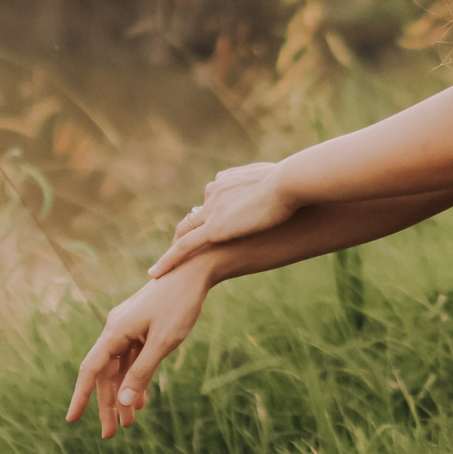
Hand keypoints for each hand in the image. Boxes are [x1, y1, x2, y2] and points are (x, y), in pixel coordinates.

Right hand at [64, 262, 211, 437]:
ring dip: (123, 395)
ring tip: (129, 424)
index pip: (91, 370)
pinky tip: (140, 400)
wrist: (193, 270)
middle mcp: (115, 329)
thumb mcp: (164, 342)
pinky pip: (132, 358)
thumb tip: (122, 401)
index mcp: (115, 331)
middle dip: (108, 405)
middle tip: (110, 436)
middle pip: (106, 374)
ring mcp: (127, 328)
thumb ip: (142, 372)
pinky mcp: (140, 326)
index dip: (81, 396)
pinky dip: (135, 378)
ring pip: (120, 368)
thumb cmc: (180, 304)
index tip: (72, 420)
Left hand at [148, 161, 297, 277]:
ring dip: (174, 248)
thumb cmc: (295, 182)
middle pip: (195, 216)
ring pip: (185, 232)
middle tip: (180, 248)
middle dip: (188, 231)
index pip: (214, 199)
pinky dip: (168, 260)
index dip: (211, 215)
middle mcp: (215, 192)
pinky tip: (157, 273)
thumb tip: (284, 187)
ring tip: (163, 266)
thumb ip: (275, 185)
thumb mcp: (283, 181)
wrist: (289, 183)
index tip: (211, 227)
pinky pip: (184, 247)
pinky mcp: (213, 229)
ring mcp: (212, 210)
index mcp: (228, 180)